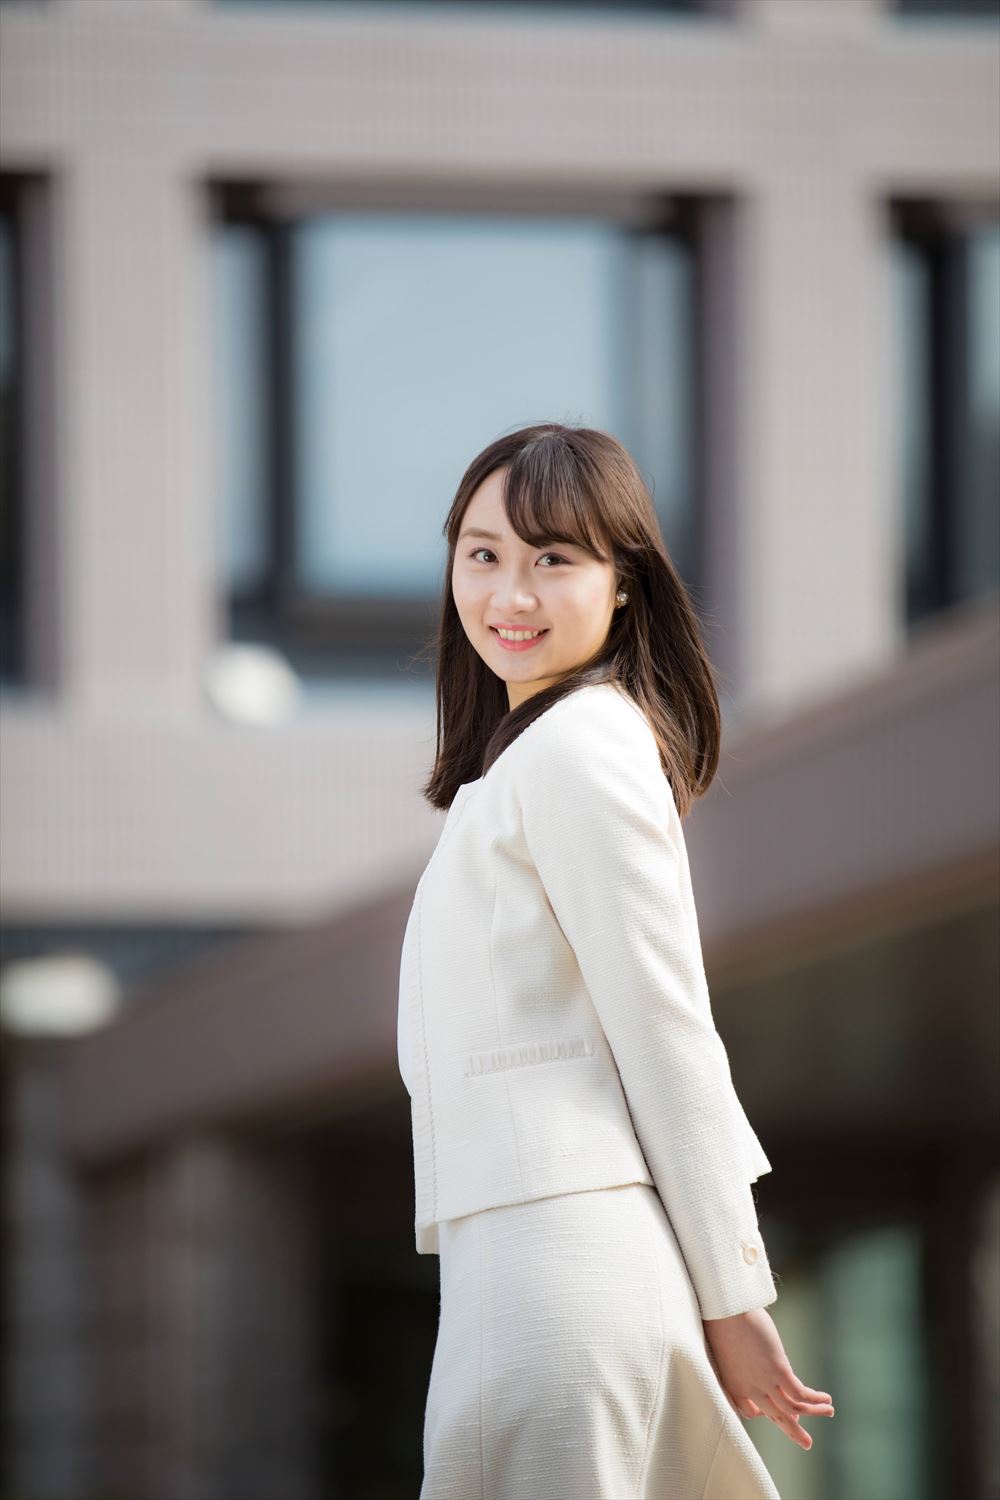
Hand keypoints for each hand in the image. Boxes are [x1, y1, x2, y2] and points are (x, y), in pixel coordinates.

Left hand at [702, 1307, 833, 1450]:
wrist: (725, 1308)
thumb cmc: (724, 1320)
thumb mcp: (730, 1347)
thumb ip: (743, 1360)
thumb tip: (760, 1358)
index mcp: (733, 1385)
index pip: (750, 1411)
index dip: (765, 1413)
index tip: (772, 1412)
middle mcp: (749, 1390)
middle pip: (775, 1416)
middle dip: (793, 1429)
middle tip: (807, 1443)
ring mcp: (764, 1382)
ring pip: (792, 1409)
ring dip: (813, 1413)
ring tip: (829, 1412)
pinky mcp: (777, 1370)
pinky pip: (800, 1394)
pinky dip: (815, 1400)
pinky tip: (826, 1399)